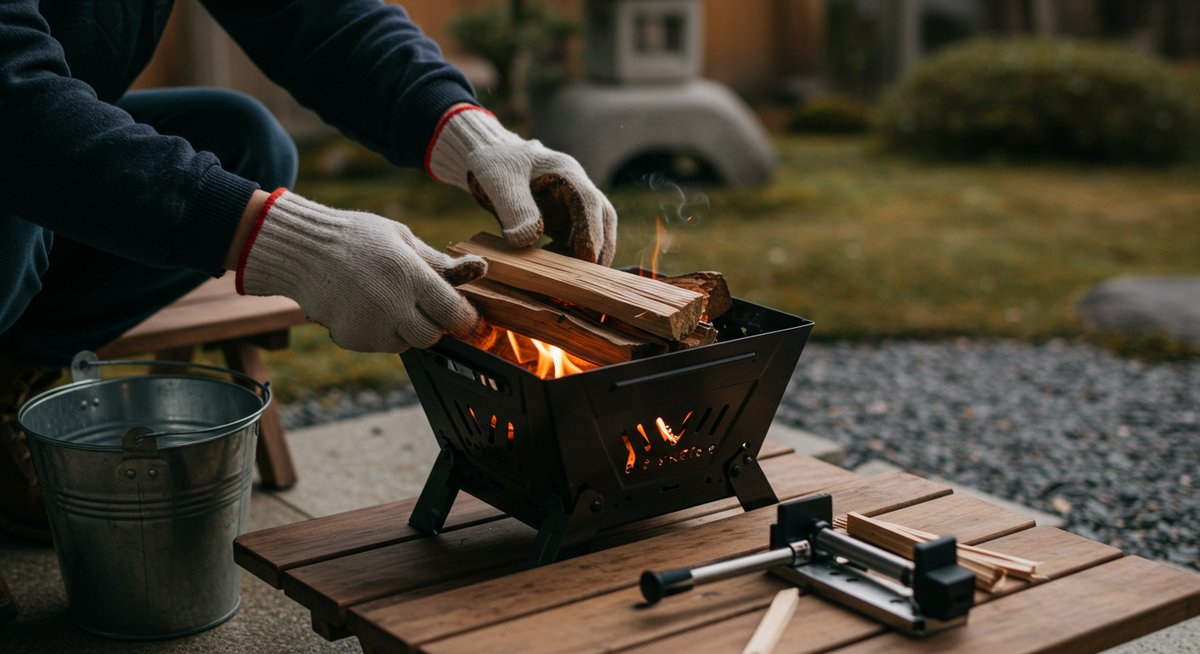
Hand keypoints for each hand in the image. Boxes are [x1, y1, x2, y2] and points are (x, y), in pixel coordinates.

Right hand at [235, 190, 485, 351]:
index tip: (464, 316)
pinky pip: (379, 344)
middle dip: (433, 324)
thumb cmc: (356, 238)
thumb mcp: (402, 238)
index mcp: (410, 276)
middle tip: (421, 305)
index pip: (453, 313)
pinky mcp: (351, 338)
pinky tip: (365, 307)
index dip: (464, 318)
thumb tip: (480, 268)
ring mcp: (370, 326)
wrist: (302, 250)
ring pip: (406, 344)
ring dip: (406, 328)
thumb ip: (438, 262)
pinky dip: (379, 332)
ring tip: (387, 299)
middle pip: (431, 336)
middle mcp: (393, 306)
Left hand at [426, 105, 617, 265]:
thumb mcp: (498, 182)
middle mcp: (576, 187)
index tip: (586, 257)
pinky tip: (555, 268)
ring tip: (567, 277)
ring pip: (596, 230)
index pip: (589, 201)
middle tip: (587, 278)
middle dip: (600, 248)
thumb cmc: (493, 164)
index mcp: (565, 171)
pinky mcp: (564, 218)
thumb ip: (514, 209)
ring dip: (589, 255)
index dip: (591, 229)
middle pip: (603, 217)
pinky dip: (572, 256)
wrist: (488, 158)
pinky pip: (577, 239)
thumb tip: (528, 241)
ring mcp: (572, 203)